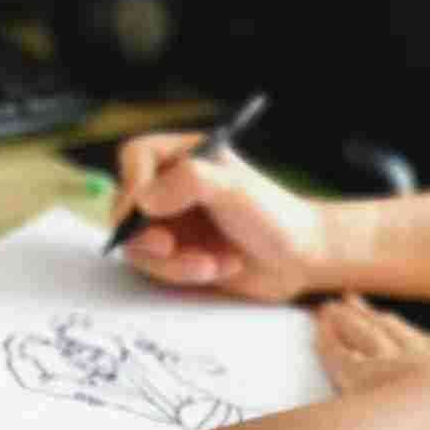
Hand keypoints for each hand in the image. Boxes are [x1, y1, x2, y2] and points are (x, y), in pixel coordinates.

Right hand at [112, 132, 329, 302]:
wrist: (302, 259)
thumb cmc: (276, 216)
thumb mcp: (234, 188)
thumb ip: (188, 182)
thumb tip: (142, 200)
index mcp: (185, 156)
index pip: (136, 157)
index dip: (131, 183)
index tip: (142, 209)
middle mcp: (173, 188)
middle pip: (126, 206)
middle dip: (146, 233)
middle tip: (167, 246)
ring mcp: (174, 223)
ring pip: (139, 244)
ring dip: (172, 261)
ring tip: (211, 263)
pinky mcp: (178, 254)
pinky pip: (157, 268)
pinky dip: (184, 273)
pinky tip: (220, 267)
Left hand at [314, 293, 429, 429]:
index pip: (419, 351)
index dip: (400, 335)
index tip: (388, 320)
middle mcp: (421, 363)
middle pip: (387, 335)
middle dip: (369, 320)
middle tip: (349, 303)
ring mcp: (392, 366)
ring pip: (363, 337)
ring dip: (347, 322)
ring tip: (330, 309)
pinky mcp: (364, 377)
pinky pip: (341, 355)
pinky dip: (328, 342)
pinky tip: (317, 331)